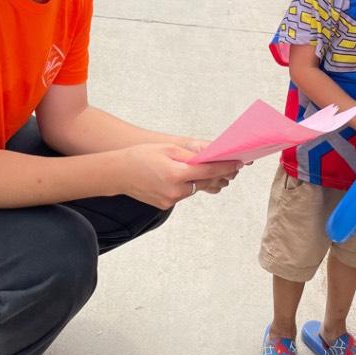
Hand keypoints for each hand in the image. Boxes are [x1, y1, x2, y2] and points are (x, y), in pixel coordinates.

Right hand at [118, 144, 240, 208]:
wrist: (118, 173)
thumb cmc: (140, 156)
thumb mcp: (167, 150)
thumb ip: (190, 155)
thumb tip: (210, 157)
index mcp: (176, 174)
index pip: (208, 171)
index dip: (225, 167)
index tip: (237, 163)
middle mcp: (175, 190)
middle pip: (205, 182)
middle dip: (219, 174)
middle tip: (232, 166)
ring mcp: (170, 200)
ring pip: (195, 189)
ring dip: (205, 180)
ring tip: (217, 172)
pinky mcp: (166, 204)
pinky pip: (184, 194)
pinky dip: (190, 185)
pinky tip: (193, 178)